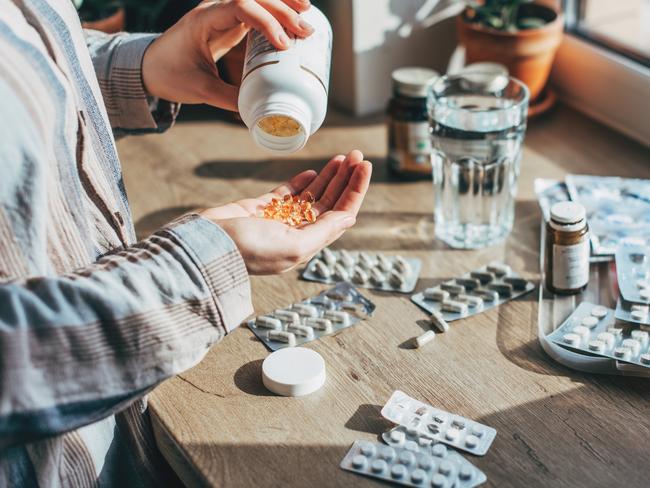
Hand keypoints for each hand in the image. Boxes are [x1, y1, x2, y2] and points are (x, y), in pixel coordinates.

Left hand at [142, 0, 313, 110]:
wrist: (150, 66)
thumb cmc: (170, 74)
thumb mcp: (199, 89)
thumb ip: (230, 99)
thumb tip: (261, 113)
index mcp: (203, 20)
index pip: (240, 7)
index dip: (266, 22)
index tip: (284, 45)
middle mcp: (214, 8)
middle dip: (282, 9)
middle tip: (305, 30)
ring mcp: (222, 11)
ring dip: (282, 2)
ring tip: (307, 15)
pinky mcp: (229, 20)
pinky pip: (255, 7)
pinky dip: (274, 9)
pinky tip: (293, 16)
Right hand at [200, 150, 371, 274]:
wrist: (205, 244)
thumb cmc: (247, 249)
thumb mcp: (293, 246)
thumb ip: (322, 232)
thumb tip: (349, 219)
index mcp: (306, 244)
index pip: (340, 215)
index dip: (355, 190)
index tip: (364, 166)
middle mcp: (296, 233)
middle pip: (329, 202)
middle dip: (344, 179)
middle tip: (356, 154)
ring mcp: (279, 221)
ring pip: (311, 196)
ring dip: (327, 177)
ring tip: (341, 158)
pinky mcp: (261, 209)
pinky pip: (288, 194)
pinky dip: (301, 182)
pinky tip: (313, 172)